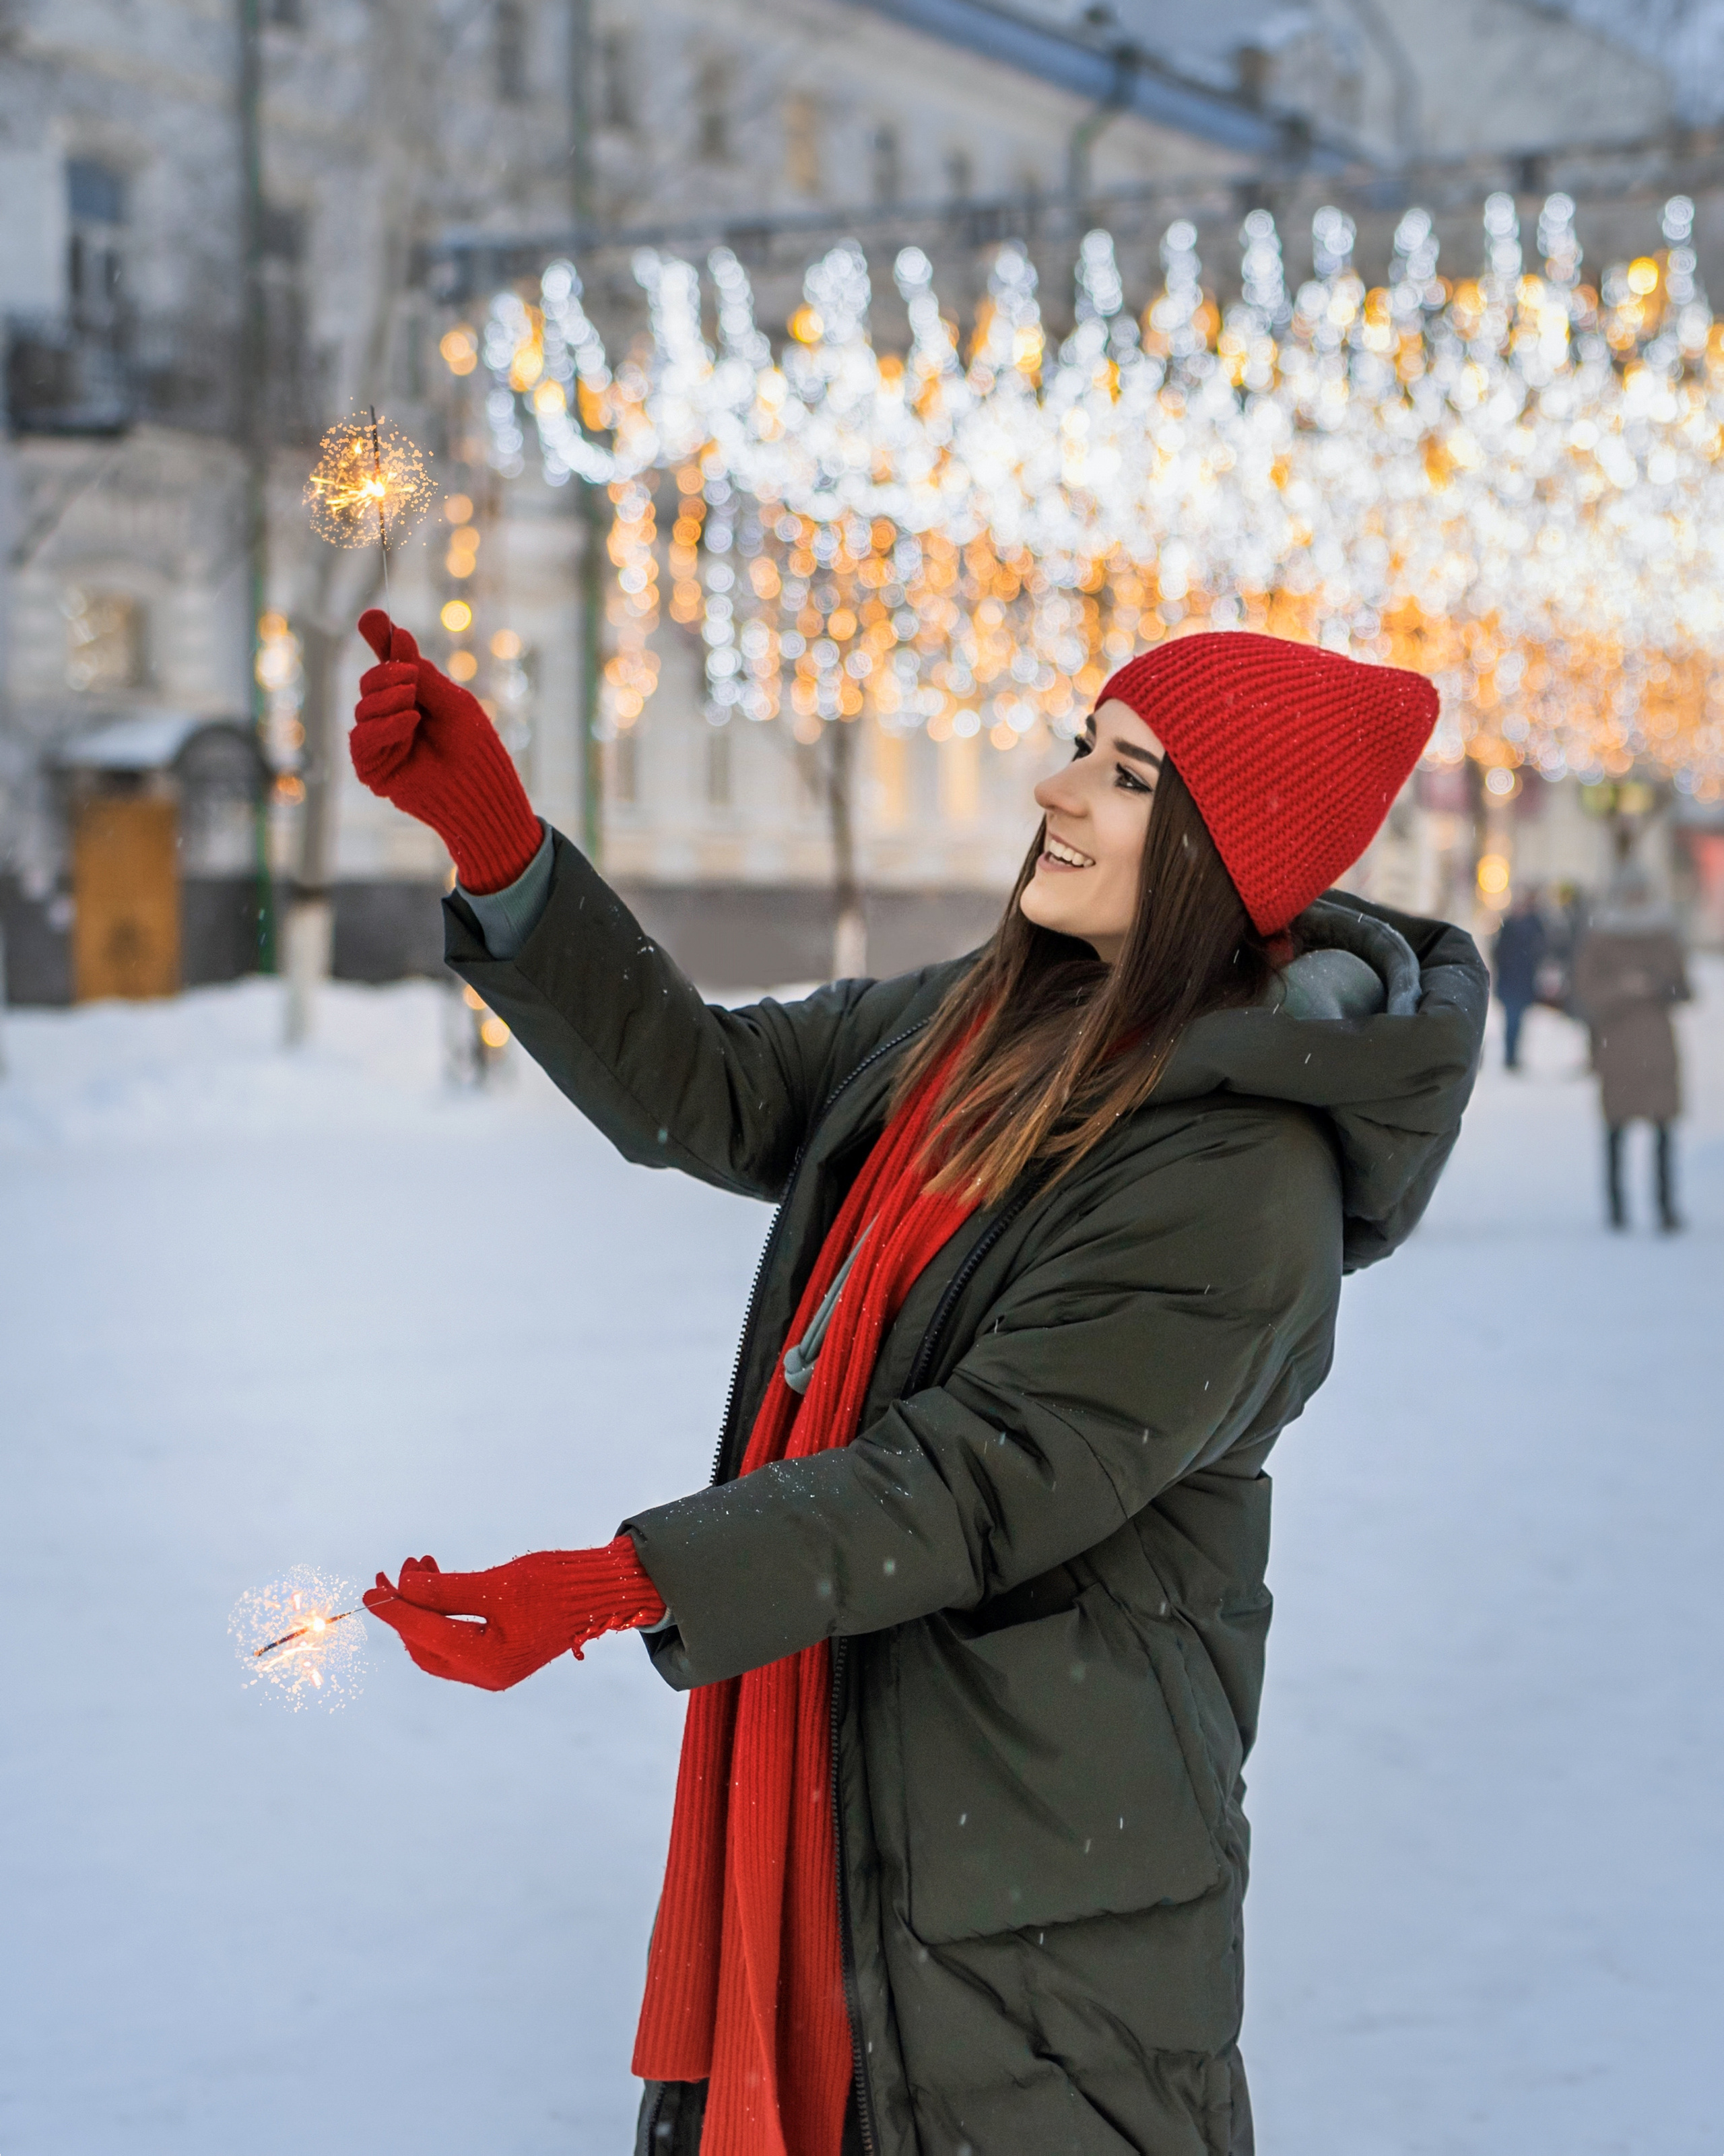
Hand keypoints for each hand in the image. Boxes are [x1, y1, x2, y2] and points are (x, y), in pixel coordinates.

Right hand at [350, 609, 542, 894]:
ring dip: (388, 701)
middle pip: (370, 683)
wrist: (483, 793)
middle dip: (388, 675)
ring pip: (362, 708)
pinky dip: (383, 726)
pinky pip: (360, 739)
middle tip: (412, 680)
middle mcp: (392, 719)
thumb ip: (423, 673)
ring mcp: (381, 744)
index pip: (389, 667)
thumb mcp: (454, 702)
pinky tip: (408, 723)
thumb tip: (398, 634)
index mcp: (413, 700)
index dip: (380, 641)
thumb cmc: (477, 750)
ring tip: (415, 709)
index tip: (372, 618)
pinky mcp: (374, 770)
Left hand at [362, 1539, 665, 1692]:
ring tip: (419, 1564)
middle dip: (406, 1609)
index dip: (394, 1610)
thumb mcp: (498, 1583)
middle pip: (424, 1645)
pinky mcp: (498, 1652)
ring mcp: (492, 1665)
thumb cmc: (557, 1585)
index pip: (424, 1634)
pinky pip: (455, 1636)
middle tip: (393, 1571)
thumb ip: (447, 1588)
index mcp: (487, 1661)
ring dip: (423, 1605)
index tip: (371, 1588)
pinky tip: (438, 1579)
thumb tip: (403, 1586)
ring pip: (437, 1641)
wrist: (601, 1591)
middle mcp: (486, 1673)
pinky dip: (442, 1610)